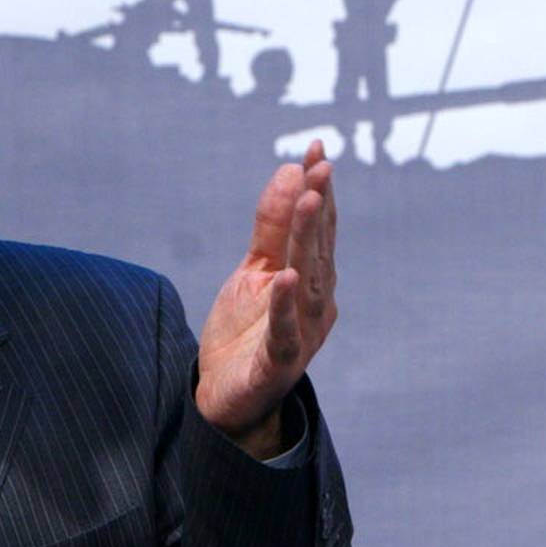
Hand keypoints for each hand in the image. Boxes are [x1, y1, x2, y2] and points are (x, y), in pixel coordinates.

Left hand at [196, 140, 337, 458]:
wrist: (225, 398)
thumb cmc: (246, 330)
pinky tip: (285, 277)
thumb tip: (289, 171)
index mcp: (312, 280)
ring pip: (308, 283)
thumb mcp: (254, 271)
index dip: (319, 188)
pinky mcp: (278, 363)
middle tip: (320, 166)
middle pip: (318, 250)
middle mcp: (316, 305)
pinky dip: (285, 305)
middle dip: (319, 207)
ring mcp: (302, 335)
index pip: (319, 228)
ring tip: (309, 202)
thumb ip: (271, 228)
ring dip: (309, 242)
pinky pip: (284, 331)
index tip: (317, 148)